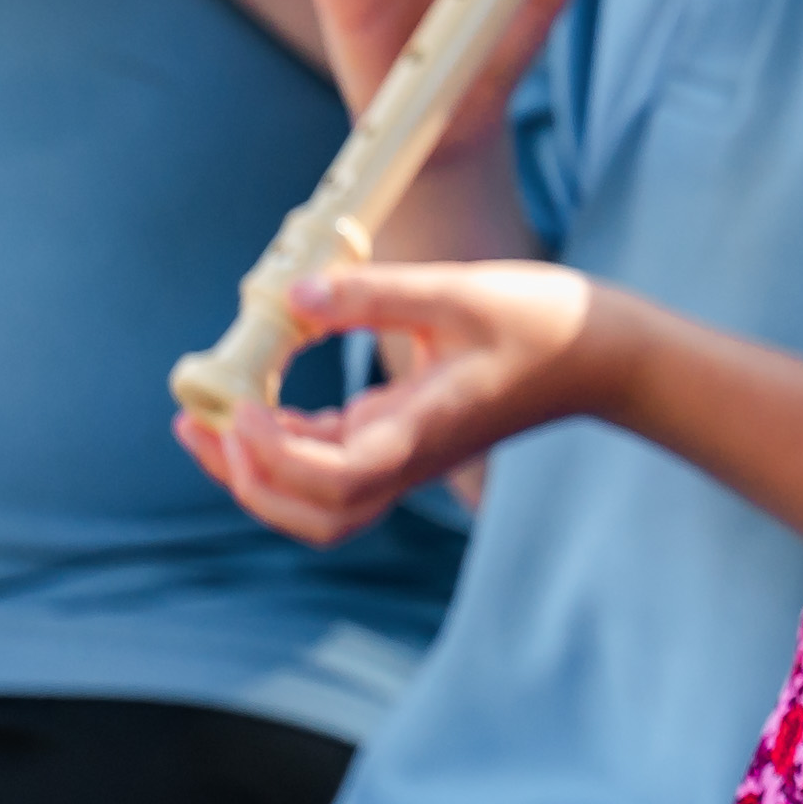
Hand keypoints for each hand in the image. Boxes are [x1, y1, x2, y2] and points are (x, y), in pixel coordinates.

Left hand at [171, 260, 635, 543]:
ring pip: (316, 502)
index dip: (272, 454)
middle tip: (199, 425)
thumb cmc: (542, 322)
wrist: (604, 356)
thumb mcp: (458, 291)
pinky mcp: (408, 442)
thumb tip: (291, 299)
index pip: (331, 477)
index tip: (243, 405)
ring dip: (256, 473)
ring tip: (213, 422)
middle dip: (244, 478)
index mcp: (420, 430)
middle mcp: (409, 458)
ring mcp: (408, 457)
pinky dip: (285, 449)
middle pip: (311, 512)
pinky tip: (266, 406)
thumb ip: (372, 294)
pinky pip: (331, 468)